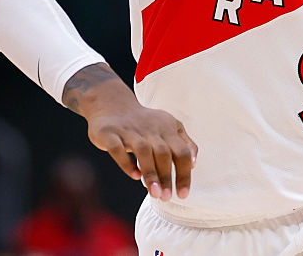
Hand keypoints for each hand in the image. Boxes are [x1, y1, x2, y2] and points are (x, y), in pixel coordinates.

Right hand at [62, 64, 197, 200]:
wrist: (112, 104)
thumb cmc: (145, 123)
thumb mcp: (168, 127)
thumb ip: (184, 143)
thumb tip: (193, 164)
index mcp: (167, 127)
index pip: (182, 151)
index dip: (184, 173)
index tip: (184, 194)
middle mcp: (150, 128)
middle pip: (164, 153)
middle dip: (167, 177)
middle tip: (167, 198)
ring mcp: (129, 130)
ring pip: (143, 151)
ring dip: (150, 173)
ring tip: (154, 193)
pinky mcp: (109, 133)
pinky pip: (118, 148)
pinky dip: (127, 162)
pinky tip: (134, 175)